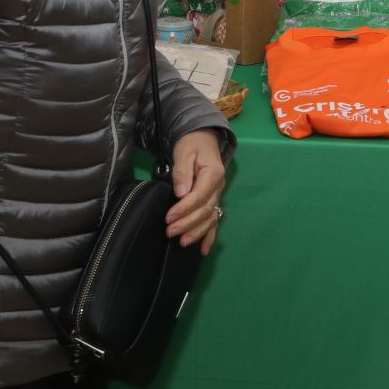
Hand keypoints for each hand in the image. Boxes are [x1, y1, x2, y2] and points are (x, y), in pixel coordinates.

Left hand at [166, 130, 226, 254]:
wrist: (202, 138)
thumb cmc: (192, 144)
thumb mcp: (185, 152)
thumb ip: (183, 172)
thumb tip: (181, 192)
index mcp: (213, 174)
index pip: (199, 196)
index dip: (184, 209)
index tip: (169, 217)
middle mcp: (218, 187)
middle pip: (205, 210)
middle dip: (187, 223)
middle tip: (170, 231)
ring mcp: (217, 196)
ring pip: (210, 218)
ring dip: (196, 232)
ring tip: (182, 241)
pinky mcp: (213, 200)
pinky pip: (214, 221)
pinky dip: (210, 236)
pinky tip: (204, 250)